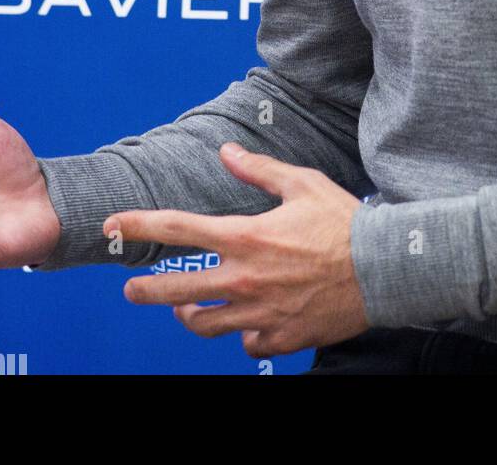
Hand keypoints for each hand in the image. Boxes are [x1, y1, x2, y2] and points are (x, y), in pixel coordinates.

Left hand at [109, 142, 369, 357]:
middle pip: (175, 291)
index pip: (177, 229)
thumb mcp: (302, 184)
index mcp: (245, 237)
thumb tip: (227, 153)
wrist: (383, 269)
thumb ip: (258, 170)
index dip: (138, 225)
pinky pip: (246, 343)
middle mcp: (244, 279)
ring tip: (183, 311)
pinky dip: (241, 334)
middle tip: (132, 289)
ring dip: (188, 317)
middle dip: (146, 290)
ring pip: (204, 326)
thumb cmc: (344, 222)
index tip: (113, 225)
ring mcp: (260, 314)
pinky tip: (244, 324)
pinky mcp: (279, 338)